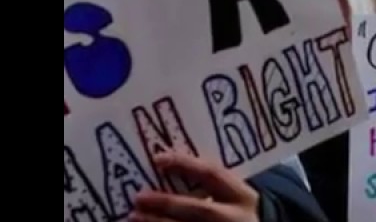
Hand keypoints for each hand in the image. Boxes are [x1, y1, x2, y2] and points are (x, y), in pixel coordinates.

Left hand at [132, 152, 259, 221]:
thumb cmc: (236, 214)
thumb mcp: (233, 198)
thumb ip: (211, 188)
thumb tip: (168, 171)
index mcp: (242, 197)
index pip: (212, 174)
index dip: (184, 164)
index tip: (157, 159)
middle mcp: (235, 217)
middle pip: (199, 208)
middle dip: (166, 202)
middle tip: (139, 197)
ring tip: (133, 216)